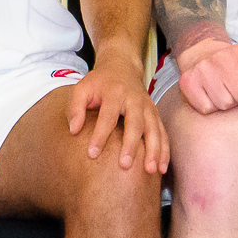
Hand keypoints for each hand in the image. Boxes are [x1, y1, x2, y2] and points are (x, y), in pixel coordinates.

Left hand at [64, 60, 170, 174]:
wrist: (122, 67)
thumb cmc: (99, 83)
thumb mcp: (83, 88)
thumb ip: (75, 108)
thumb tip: (73, 130)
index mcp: (115, 93)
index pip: (108, 116)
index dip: (100, 135)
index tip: (92, 154)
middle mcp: (135, 100)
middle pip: (135, 124)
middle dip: (131, 145)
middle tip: (124, 165)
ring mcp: (148, 107)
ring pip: (154, 130)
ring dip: (154, 150)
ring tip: (150, 170)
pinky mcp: (156, 114)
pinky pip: (163, 133)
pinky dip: (164, 151)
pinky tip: (161, 168)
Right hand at [167, 34, 237, 115]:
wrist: (203, 54)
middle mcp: (221, 58)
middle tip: (237, 89)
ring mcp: (202, 69)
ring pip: (225, 105)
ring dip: (227, 102)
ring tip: (223, 91)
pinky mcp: (188, 82)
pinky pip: (206, 108)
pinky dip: (210, 106)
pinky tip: (209, 94)